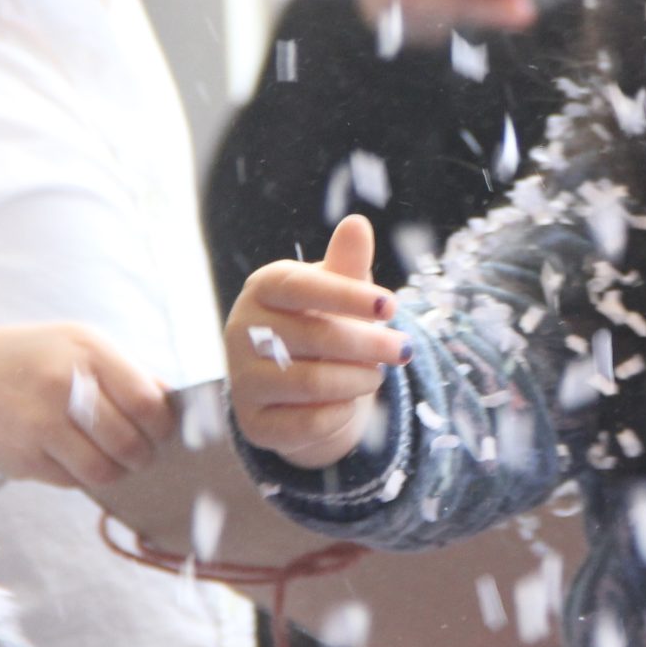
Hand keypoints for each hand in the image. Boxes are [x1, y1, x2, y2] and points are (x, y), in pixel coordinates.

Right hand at [0, 323, 170, 487]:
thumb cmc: (34, 358)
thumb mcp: (80, 344)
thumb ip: (125, 371)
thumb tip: (168, 404)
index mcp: (87, 351)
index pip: (145, 401)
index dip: (161, 425)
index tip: (161, 432)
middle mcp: (63, 385)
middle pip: (127, 441)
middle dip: (142, 455)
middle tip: (140, 455)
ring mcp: (39, 423)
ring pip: (101, 470)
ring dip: (115, 472)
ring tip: (113, 462)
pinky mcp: (21, 456)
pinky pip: (70, 481)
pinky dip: (80, 476)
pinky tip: (73, 458)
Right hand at [224, 216, 403, 469]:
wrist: (298, 389)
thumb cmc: (323, 323)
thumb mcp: (338, 292)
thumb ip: (347, 264)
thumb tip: (357, 223)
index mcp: (263, 288)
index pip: (301, 286)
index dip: (347, 296)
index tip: (391, 306)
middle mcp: (241, 330)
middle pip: (314, 337)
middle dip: (369, 344)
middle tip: (404, 348)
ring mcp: (242, 379)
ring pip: (310, 383)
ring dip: (358, 380)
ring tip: (376, 375)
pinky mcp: (253, 423)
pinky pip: (305, 424)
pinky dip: (340, 414)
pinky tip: (351, 404)